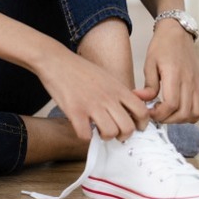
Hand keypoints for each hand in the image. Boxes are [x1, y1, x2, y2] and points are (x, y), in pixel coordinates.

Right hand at [34, 44, 151, 140]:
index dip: (142, 124)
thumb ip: (121, 93)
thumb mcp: (109, 78)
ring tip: (99, 131)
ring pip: (110, 133)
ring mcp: (92, 104)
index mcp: (119, 89)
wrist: (57, 61)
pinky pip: (85, 134)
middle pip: (128, 127)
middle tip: (116, 134)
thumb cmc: (81, 70)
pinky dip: (85, 136)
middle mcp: (108, 97)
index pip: (142, 111)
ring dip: (105, 137)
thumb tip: (132, 109)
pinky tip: (83, 129)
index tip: (136, 128)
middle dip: (123, 136)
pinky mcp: (74, 111)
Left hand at [135, 19, 198, 123]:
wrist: (178, 33)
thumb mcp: (150, 63)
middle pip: (184, 112)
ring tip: (169, 113)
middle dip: (168, 119)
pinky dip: (193, 114)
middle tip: (157, 114)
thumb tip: (140, 100)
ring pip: (196, 112)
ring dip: (182, 119)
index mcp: (175, 75)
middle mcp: (190, 81)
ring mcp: (198, 83)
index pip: (171, 105)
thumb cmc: (161, 47)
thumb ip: (148, 85)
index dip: (159, 114)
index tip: (149, 112)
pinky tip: (181, 110)